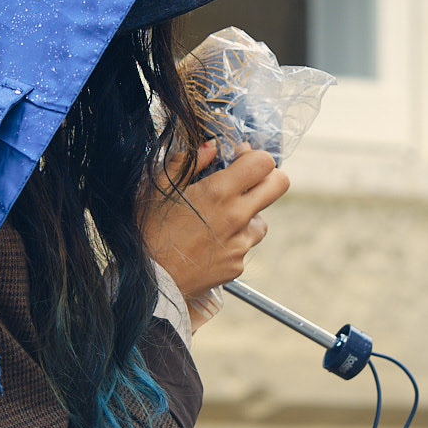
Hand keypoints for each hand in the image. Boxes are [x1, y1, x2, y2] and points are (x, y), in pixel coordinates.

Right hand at [140, 141, 290, 319]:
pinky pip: (245, 246)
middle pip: (280, 184)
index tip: (238, 160)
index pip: (264, 162)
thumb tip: (211, 147)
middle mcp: (237, 216)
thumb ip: (188, 162)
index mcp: (218, 192)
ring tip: (219, 220)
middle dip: (267, 177)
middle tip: (245, 182)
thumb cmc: (148, 231)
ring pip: (262, 220)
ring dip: (248, 215)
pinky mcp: (237, 265)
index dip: (254, 156)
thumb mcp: (158, 187)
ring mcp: (240, 244)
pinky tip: (209, 243)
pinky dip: (234, 242)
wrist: (148, 281)